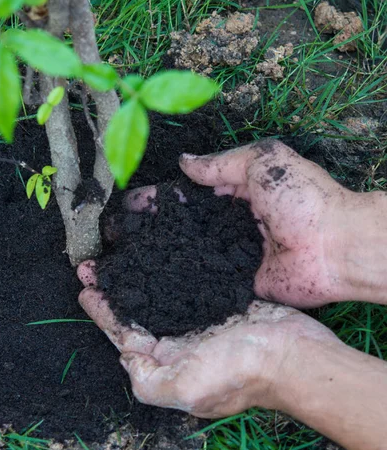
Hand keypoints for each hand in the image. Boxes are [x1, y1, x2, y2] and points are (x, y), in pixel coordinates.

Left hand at [77, 266, 339, 417]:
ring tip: (119, 250)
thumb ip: (148, 379)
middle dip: (114, 288)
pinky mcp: (218, 301)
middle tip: (94, 262)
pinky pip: (185, 282)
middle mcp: (179, 343)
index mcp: (167, 363)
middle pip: (137, 312)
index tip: (85, 286)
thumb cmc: (241, 372)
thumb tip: (124, 356)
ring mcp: (199, 321)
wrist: (296, 355)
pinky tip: (160, 249)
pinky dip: (168, 267)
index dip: (102, 312)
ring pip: (158, 294)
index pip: (124, 335)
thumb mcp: (186, 389)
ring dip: (137, 274)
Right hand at [127, 139, 386, 307]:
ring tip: (120, 261)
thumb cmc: (302, 199)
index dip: (156, 199)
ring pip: (183, 255)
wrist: (335, 248)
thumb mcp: (262, 162)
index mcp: (232, 193)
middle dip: (147, 230)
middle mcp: (225, 226)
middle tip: (114, 236)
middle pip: (178, 227)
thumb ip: (220, 163)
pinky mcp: (233, 284)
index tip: (127, 205)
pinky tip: (146, 286)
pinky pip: (200, 281)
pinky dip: (176, 282)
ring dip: (154, 256)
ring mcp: (228, 257)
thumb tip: (183, 162)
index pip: (184, 195)